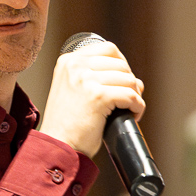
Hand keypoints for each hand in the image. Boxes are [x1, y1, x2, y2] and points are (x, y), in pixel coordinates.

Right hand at [39, 39, 144, 156]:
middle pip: (121, 64)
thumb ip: (99, 79)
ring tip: (129, 110)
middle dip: (130, 83)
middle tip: (128, 101)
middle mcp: (75, 65)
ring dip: (135, 96)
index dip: (122, 65)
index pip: (108, 49)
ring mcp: (86, 80)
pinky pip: (130, 95)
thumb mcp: (76, 91)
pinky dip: (137, 106)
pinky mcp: (97, 96)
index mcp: (68, 61)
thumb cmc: (68, 125)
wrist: (57, 146)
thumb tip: (137, 81)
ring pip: (128, 79)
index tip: (122, 83)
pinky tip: (133, 115)